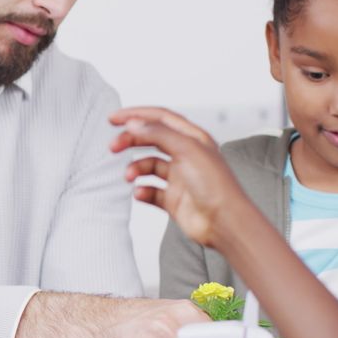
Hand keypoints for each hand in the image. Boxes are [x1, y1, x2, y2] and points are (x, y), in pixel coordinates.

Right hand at [108, 107, 250, 248]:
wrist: (224, 222)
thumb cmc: (216, 185)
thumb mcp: (187, 149)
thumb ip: (158, 133)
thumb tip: (135, 123)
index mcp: (193, 138)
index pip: (160, 118)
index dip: (136, 115)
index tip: (114, 118)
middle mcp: (186, 155)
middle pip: (151, 139)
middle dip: (131, 141)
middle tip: (113, 146)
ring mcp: (179, 177)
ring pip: (149, 165)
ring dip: (136, 168)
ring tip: (129, 175)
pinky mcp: (174, 198)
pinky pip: (150, 191)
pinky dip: (142, 191)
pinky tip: (141, 193)